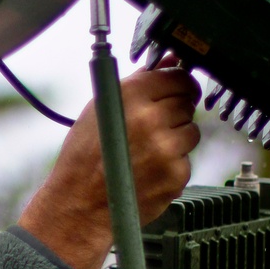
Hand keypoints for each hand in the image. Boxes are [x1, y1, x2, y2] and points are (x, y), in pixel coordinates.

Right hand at [18, 59, 200, 268]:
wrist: (79, 205)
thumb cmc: (83, 158)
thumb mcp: (100, 110)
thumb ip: (138, 84)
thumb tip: (169, 63)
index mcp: (132, 96)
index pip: (178, 77)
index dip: (179, 84)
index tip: (178, 91)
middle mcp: (151, 119)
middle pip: (186, 103)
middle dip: (175, 112)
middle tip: (154, 127)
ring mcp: (166, 148)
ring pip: (191, 132)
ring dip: (176, 138)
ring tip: (147, 150)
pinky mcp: (176, 174)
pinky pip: (185, 160)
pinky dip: (171, 164)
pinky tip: (147, 170)